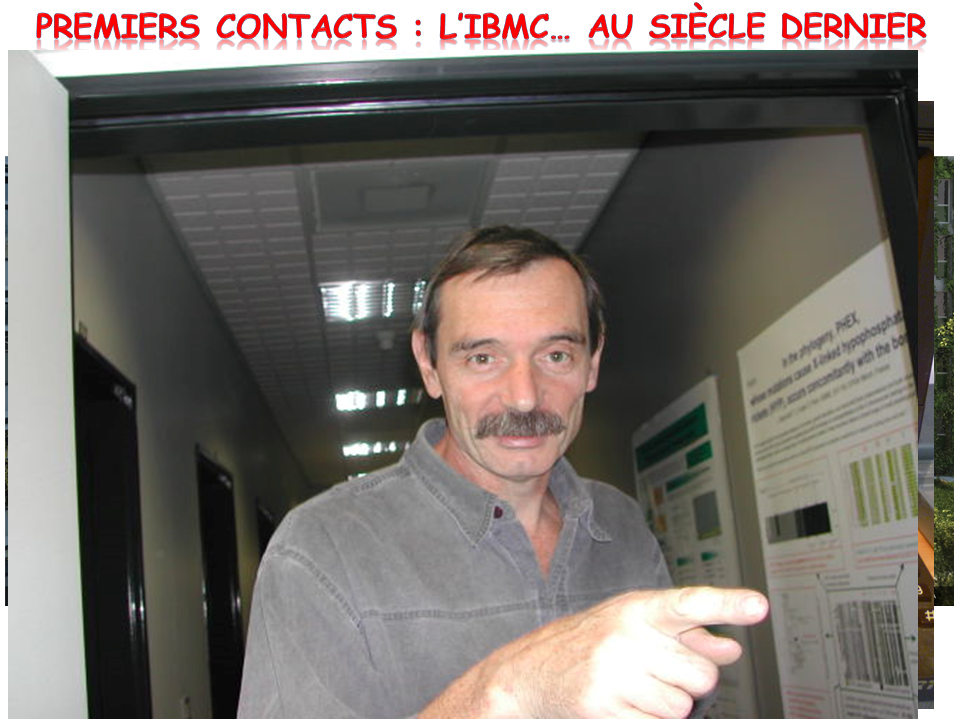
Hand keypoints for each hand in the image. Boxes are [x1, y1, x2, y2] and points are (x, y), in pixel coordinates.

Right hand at [480, 586, 767, 717]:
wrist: (529, 672)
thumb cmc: (589, 645)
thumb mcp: (634, 625)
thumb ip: (685, 633)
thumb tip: (730, 648)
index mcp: (636, 609)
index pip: (688, 604)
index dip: (725, 605)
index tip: (758, 606)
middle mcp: (625, 636)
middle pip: (702, 675)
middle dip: (687, 682)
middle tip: (654, 672)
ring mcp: (613, 674)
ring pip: (682, 708)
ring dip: (665, 707)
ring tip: (632, 689)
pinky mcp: (603, 709)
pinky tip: (623, 706)